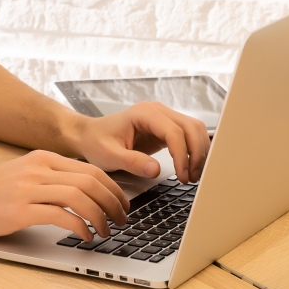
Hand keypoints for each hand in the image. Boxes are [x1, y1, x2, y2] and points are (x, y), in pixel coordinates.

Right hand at [0, 150, 128, 240]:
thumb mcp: (24, 173)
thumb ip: (50, 177)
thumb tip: (83, 191)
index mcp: (43, 158)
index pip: (90, 169)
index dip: (113, 188)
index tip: (121, 204)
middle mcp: (38, 169)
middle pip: (90, 181)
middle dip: (113, 202)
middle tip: (121, 219)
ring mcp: (30, 188)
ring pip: (80, 197)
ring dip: (100, 216)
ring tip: (106, 230)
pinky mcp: (21, 209)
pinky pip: (62, 216)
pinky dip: (80, 226)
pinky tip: (85, 235)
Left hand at [70, 101, 209, 183]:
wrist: (90, 136)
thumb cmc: (96, 142)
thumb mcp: (109, 155)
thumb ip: (132, 161)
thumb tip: (156, 169)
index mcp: (143, 113)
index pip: (174, 131)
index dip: (182, 155)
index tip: (182, 176)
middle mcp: (157, 111)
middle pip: (191, 127)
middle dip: (196, 153)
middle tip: (191, 178)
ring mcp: (163, 118)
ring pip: (194, 129)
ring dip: (199, 152)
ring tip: (192, 175)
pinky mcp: (165, 128)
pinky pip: (188, 136)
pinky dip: (194, 150)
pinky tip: (189, 167)